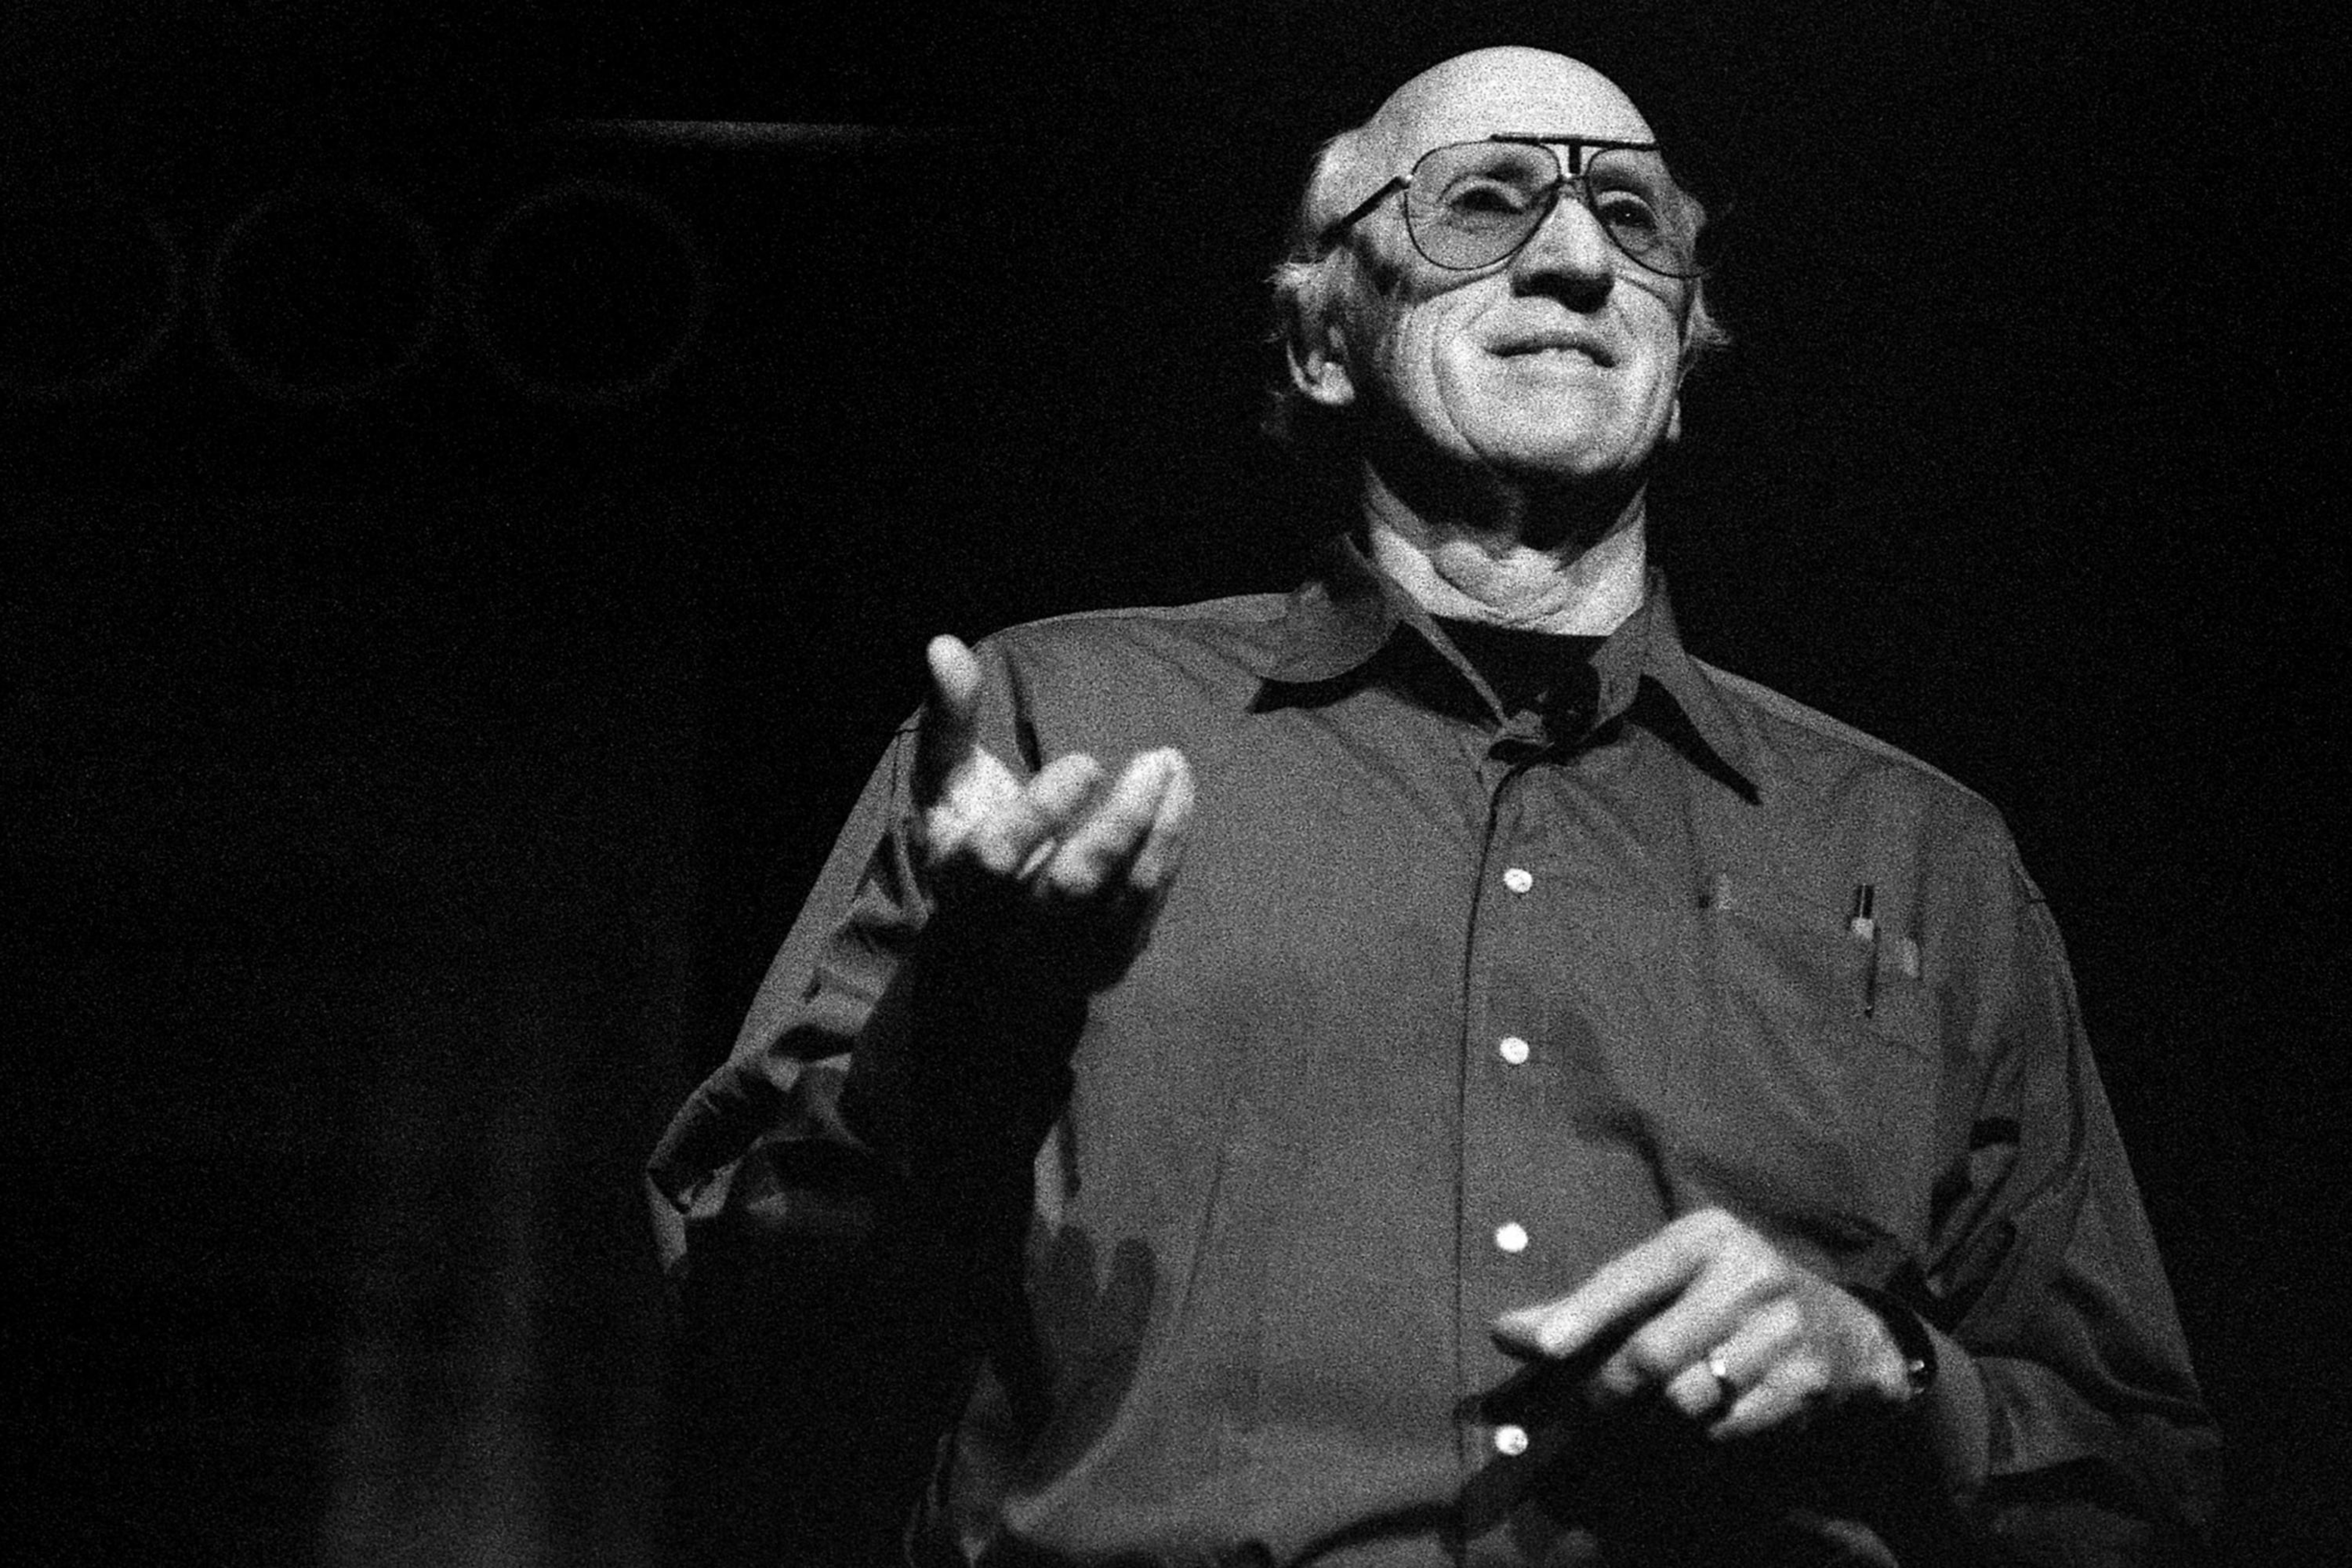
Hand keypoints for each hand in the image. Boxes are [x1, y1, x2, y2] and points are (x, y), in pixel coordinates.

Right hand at [912, 635, 1193, 989]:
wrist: (990, 947)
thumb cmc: (969, 834)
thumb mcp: (947, 778)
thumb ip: (948, 714)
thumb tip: (943, 643)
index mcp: (961, 879)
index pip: (998, 855)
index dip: (1045, 809)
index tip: (1087, 760)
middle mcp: (1011, 924)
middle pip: (1073, 882)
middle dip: (1121, 820)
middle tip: (1157, 757)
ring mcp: (1066, 948)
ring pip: (1123, 894)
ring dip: (1161, 826)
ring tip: (1172, 762)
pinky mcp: (1109, 957)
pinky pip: (1149, 903)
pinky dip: (1170, 845)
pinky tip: (1178, 793)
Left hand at [1492, 1209, 1912, 1441]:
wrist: (1847, 1335)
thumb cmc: (1727, 1297)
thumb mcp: (1668, 1279)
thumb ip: (1586, 1305)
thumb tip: (1504, 1331)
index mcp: (1705, 1237)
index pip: (1631, 1277)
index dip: (1584, 1315)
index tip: (1543, 1347)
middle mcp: (1749, 1275)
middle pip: (1651, 1355)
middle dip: (1606, 1393)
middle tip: (1583, 1413)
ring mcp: (1782, 1334)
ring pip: (1684, 1402)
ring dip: (1651, 1423)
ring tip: (1644, 1418)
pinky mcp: (1803, 1387)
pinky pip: (1723, 1433)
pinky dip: (1696, 1441)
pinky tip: (1696, 1428)